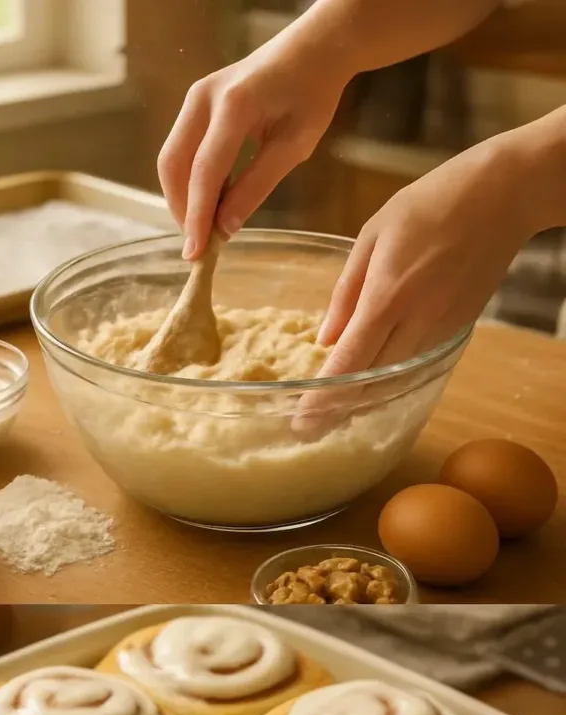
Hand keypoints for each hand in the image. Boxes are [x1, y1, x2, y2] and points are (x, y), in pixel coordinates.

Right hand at [157, 20, 348, 260]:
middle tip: (198, 246)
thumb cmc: (311, 95)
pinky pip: (181, 148)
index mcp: (234, 105)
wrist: (312, 50)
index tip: (197, 253)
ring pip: (171, 158)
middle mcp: (204, 97)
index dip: (197, 217)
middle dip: (181, 210)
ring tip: (204, 227)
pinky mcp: (195, 103)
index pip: (205, 172)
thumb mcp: (294, 146)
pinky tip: (208, 201)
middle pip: (174, 165)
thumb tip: (225, 228)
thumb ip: (257, 186)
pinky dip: (189, 180)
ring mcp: (195, 96)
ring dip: (182, 197)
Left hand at [293, 135, 531, 435]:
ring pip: (396, 379)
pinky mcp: (456, 330)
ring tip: (337, 412)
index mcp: (387, 297)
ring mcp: (440, 329)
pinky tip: (375, 379)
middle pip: (372, 383)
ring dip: (366, 398)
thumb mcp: (372, 236)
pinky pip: (417, 363)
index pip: (349, 363)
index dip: (323, 399)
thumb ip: (346, 292)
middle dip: (339, 409)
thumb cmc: (429, 204)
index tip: (302, 422)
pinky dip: (393, 377)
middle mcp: (415, 321)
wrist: (501, 196)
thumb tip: (325, 340)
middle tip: (311, 428)